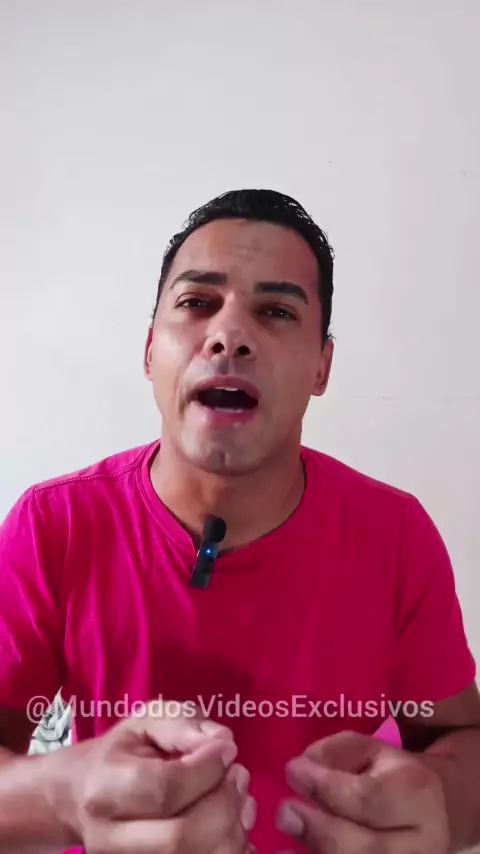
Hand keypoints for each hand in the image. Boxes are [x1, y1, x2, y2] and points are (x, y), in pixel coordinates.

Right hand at [58, 701, 255, 852]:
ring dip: (234, 830)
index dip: (207, 770)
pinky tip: (234, 825)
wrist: (81, 797)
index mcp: (104, 789)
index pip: (164, 789)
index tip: (227, 750)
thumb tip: (222, 741)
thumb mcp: (144, 722)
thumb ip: (181, 724)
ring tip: (240, 798)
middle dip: (224, 803)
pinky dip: (233, 850)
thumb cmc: (120, 754)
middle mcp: (111, 839)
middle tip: (239, 774)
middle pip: (182, 837)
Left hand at [276, 730, 449, 852]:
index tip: (292, 771)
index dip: (324, 786)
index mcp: (418, 792)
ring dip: (317, 853)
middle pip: (365, 847)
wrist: (434, 813)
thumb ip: (334, 753)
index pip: (367, 796)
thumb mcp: (370, 749)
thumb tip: (299, 769)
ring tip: (283, 847)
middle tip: (285, 813)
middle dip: (318, 831)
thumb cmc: (391, 775)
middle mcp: (424, 841)